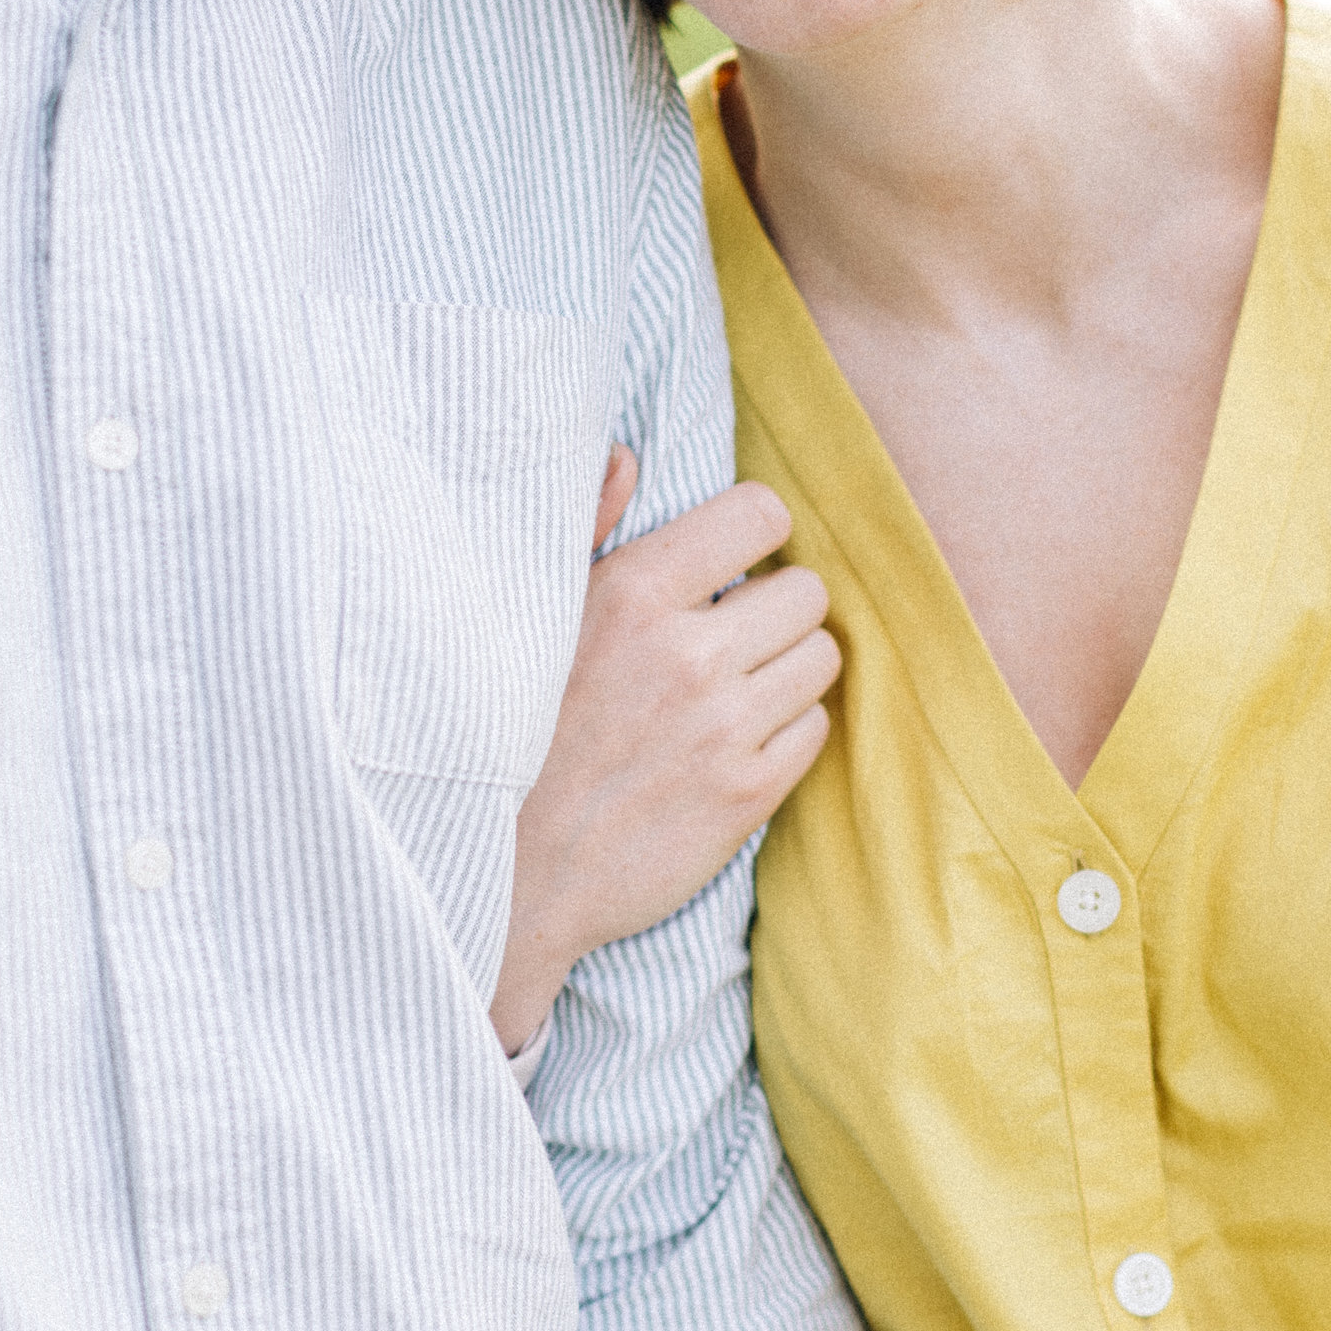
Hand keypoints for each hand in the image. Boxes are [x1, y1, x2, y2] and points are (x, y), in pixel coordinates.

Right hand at [493, 448, 837, 1052]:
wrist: (509, 874)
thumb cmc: (512, 732)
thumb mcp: (532, 616)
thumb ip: (584, 525)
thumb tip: (625, 455)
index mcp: (632, 593)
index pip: (760, 514)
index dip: (755, 531)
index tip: (734, 557)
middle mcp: (688, 655)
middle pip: (805, 590)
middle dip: (775, 605)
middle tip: (734, 631)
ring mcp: (724, 728)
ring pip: (821, 657)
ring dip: (789, 665)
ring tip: (738, 684)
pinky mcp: (747, 793)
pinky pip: (815, 729)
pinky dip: (788, 728)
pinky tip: (737, 738)